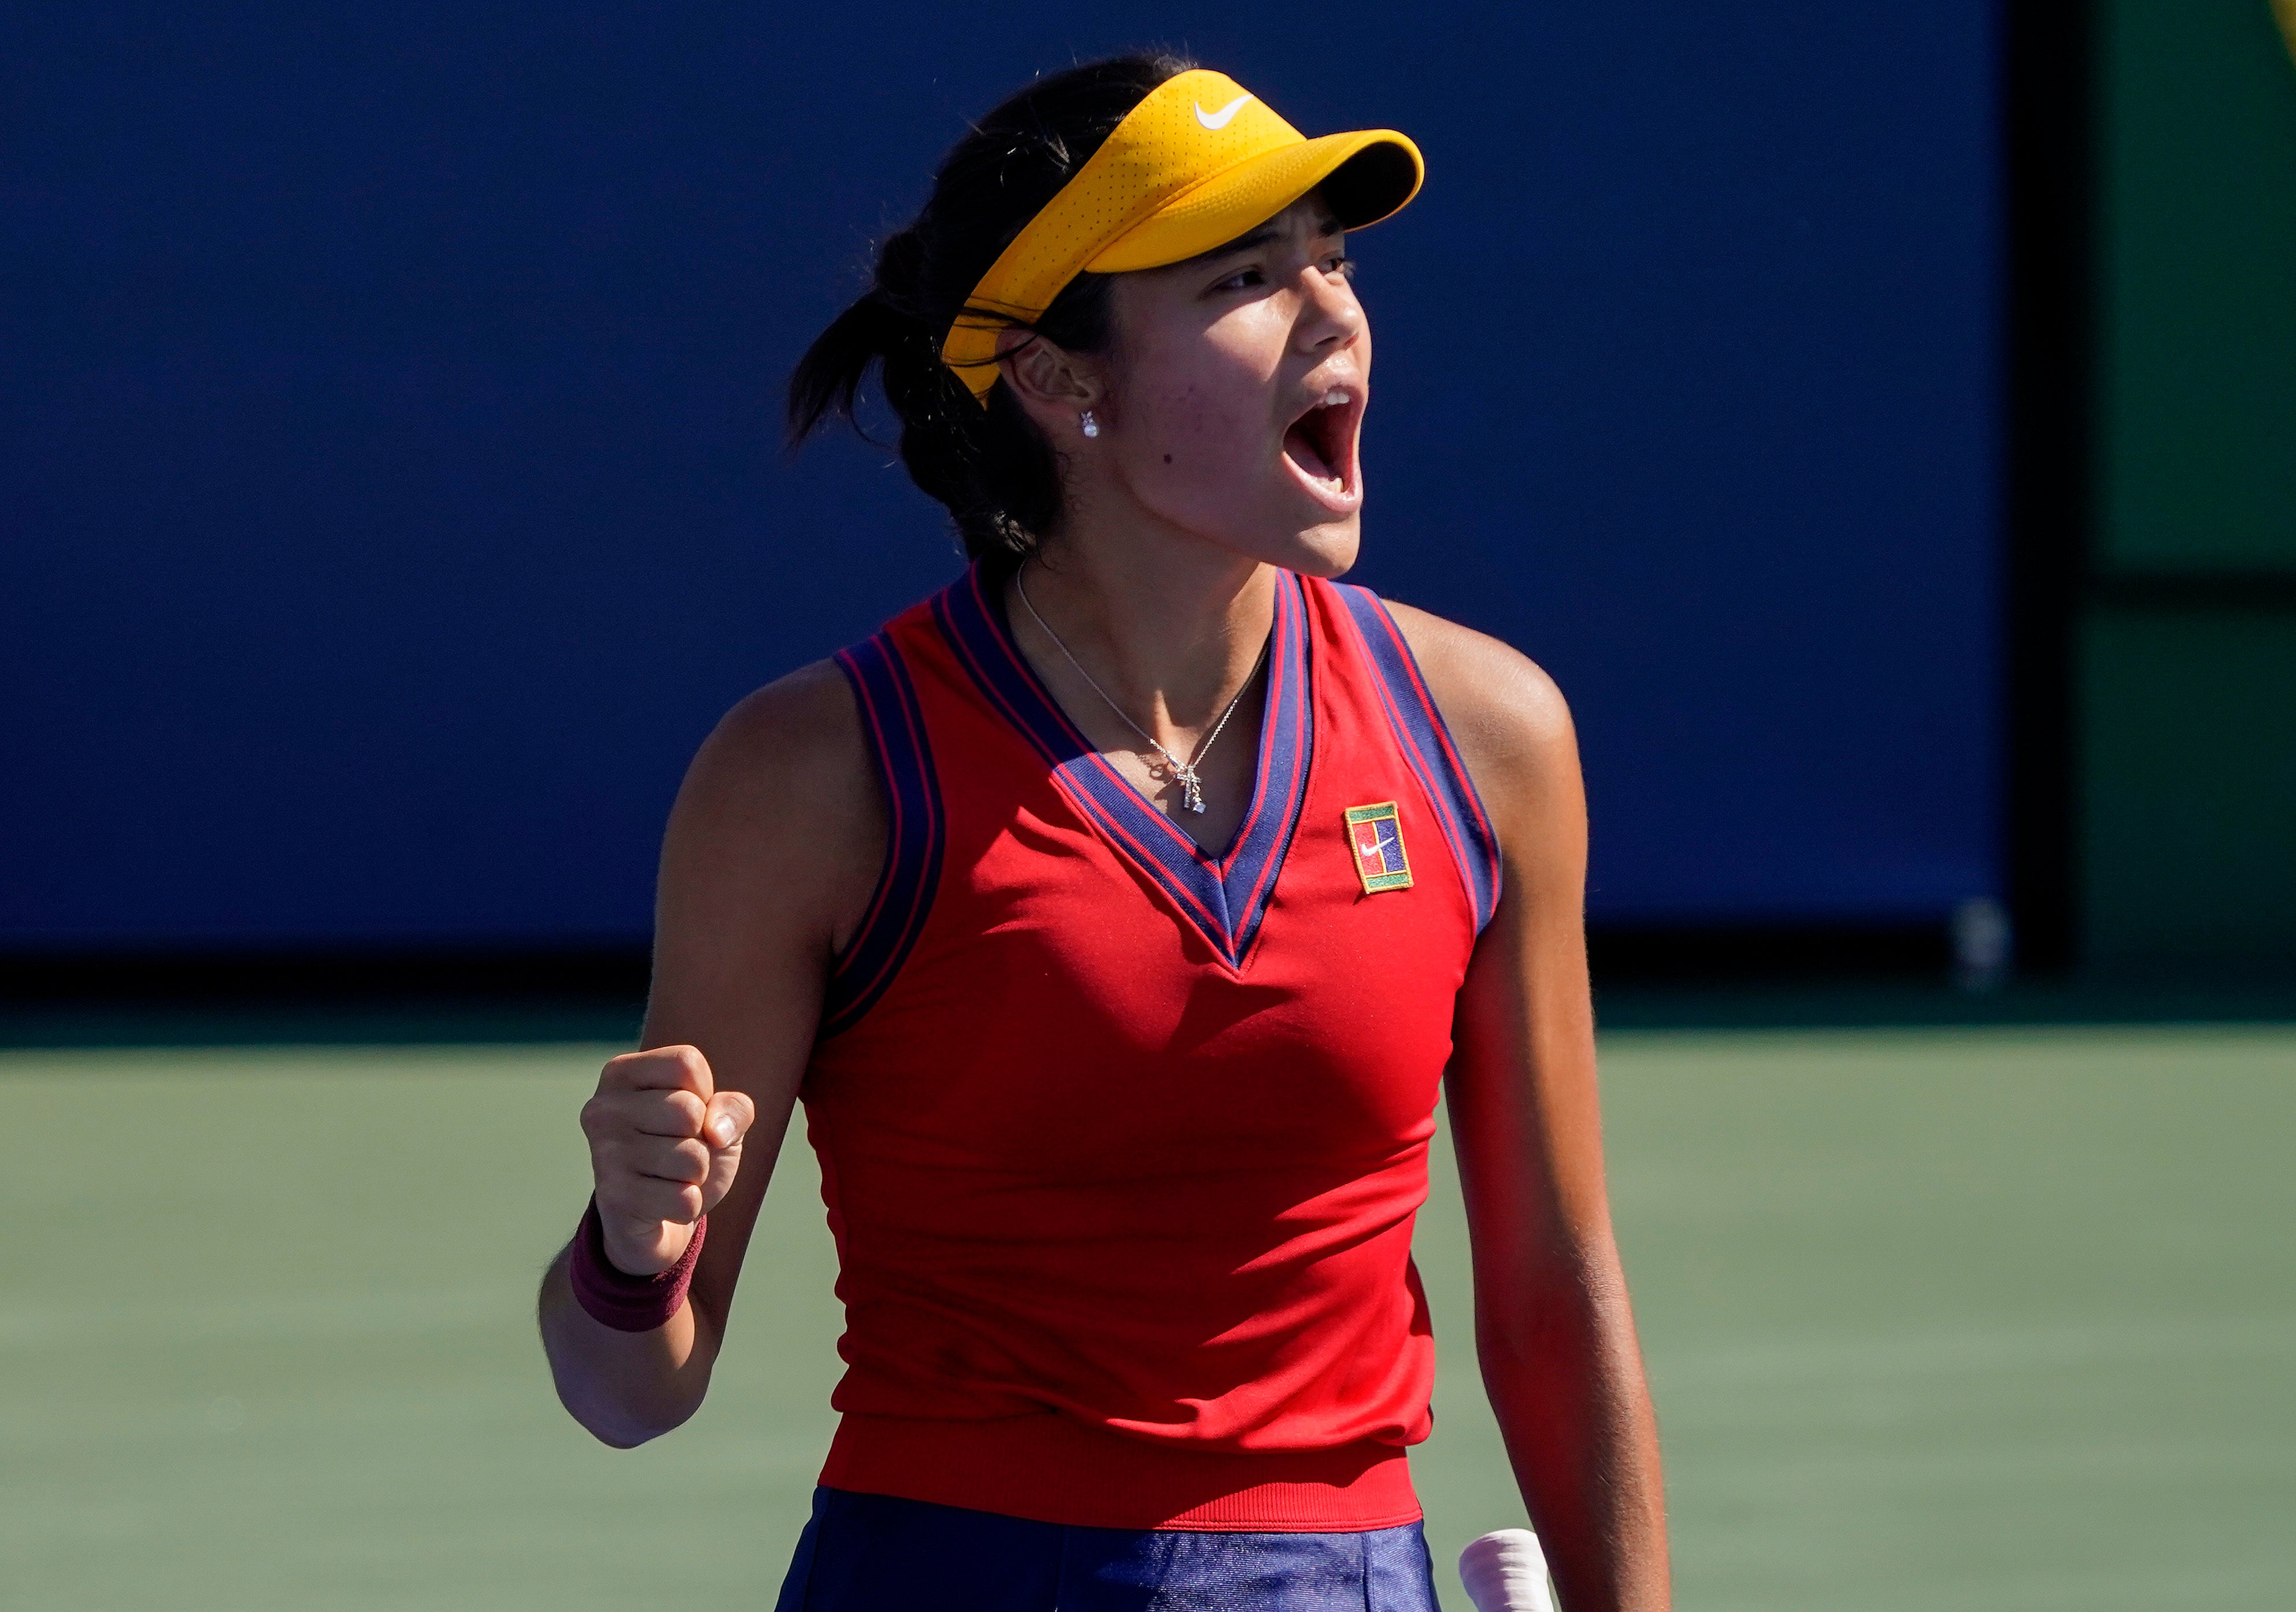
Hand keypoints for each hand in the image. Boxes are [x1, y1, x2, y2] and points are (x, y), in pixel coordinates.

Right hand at [579, 1045, 755, 1275]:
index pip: (686, 1063)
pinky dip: (688, 1206)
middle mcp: (603, 1108)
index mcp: (621, 1074)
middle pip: (689, 1110)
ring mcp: (604, 1153)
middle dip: (702, 1140)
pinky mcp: (614, 1197)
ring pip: (692, 1157)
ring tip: (671, 1177)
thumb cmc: (686, 1153)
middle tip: (679, 1152)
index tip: (689, 1115)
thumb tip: (715, 1131)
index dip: (706, 1094)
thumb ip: (734, 1108)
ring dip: (697, 1175)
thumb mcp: (719, 1120)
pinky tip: (663, 1204)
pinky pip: (684, 1199)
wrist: (655, 1220)